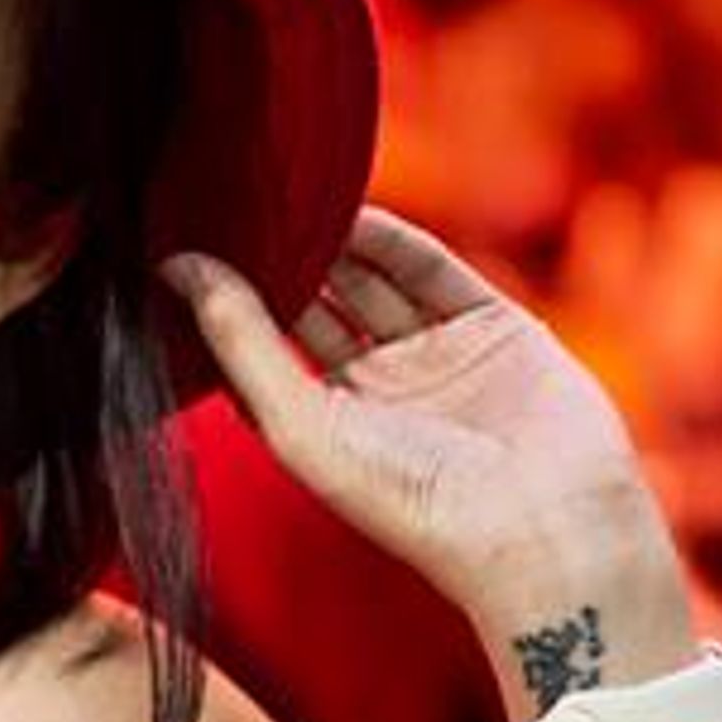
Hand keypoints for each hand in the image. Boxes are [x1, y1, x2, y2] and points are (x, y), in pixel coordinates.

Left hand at [167, 209, 672, 624]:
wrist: (545, 529)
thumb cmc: (414, 504)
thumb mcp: (303, 425)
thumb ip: (243, 345)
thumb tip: (180, 272)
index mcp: (324, 425)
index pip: (262, 346)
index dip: (226, 300)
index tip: (176, 246)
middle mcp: (377, 389)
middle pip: (314, 303)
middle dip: (276, 258)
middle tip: (227, 199)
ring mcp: (435, 355)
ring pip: (370, 279)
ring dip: (329, 238)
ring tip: (278, 191)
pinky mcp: (492, 326)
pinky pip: (431, 268)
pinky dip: (392, 236)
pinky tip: (347, 207)